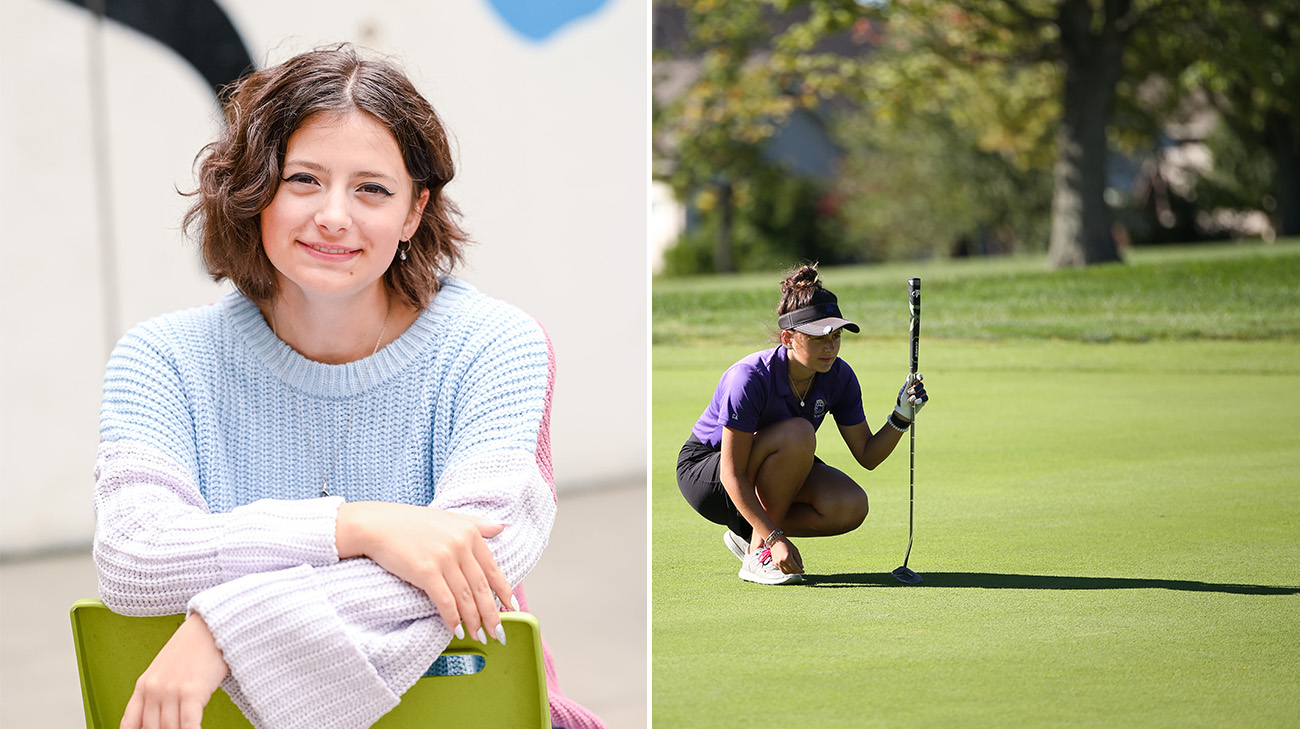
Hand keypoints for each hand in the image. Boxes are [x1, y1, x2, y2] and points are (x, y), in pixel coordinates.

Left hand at [120, 613, 227, 728]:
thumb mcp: (163, 671)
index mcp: (143, 686)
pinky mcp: (191, 692)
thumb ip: (154, 696)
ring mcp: (171, 691)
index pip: (130, 724)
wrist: (209, 628)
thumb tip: (156, 721)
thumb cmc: (191, 650)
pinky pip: (188, 724)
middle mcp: (154, 690)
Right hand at [337, 502, 514, 644]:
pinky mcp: (426, 571)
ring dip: (474, 621)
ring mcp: (444, 558)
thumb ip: (477, 524)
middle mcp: (460, 544)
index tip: (512, 608)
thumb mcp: (448, 517)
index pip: (492, 567)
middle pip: (481, 586)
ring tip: (480, 635)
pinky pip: (445, 601)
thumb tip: (504, 526)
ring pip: (465, 597)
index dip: (503, 590)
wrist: (376, 524)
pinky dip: (453, 619)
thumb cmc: (410, 522)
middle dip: (492, 613)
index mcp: (469, 532)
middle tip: (498, 632)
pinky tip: (457, 630)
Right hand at [769, 538, 803, 574]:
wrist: (776, 541)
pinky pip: (782, 570)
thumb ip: (799, 560)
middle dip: (796, 572)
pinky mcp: (775, 564)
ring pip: (786, 572)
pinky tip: (790, 567)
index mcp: (788, 558)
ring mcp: (778, 563)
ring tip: (795, 569)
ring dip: (791, 572)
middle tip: (800, 570)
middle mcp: (782, 562)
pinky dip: (787, 570)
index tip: (803, 571)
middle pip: (791, 571)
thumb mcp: (795, 550)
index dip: (800, 570)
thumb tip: (801, 567)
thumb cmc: (787, 544)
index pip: (795, 568)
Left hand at [894, 373, 927, 420]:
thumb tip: (910, 376)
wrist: (903, 411)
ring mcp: (921, 394)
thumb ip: (907, 384)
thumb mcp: (903, 392)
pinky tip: (915, 402)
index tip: (920, 378)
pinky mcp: (924, 400)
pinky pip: (925, 397)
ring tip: (910, 400)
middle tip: (909, 392)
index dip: (920, 376)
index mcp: (912, 384)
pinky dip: (920, 400)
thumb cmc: (902, 401)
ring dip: (916, 396)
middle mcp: (917, 388)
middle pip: (921, 384)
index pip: (917, 378)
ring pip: (923, 391)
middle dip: (915, 388)